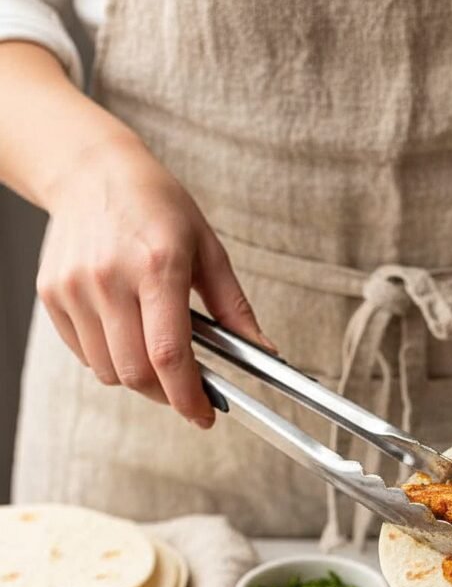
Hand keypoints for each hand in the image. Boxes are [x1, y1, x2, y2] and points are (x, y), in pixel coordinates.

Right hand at [36, 133, 268, 426]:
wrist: (92, 171)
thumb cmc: (155, 206)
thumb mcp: (207, 248)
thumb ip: (234, 308)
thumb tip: (263, 352)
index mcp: (157, 265)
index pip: (168, 354)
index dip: (188, 396)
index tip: (204, 415)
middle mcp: (110, 277)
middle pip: (136, 372)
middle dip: (166, 394)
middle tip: (185, 389)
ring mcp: (75, 287)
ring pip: (108, 371)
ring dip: (137, 377)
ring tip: (153, 350)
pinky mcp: (52, 294)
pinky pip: (85, 355)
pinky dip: (109, 359)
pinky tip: (124, 332)